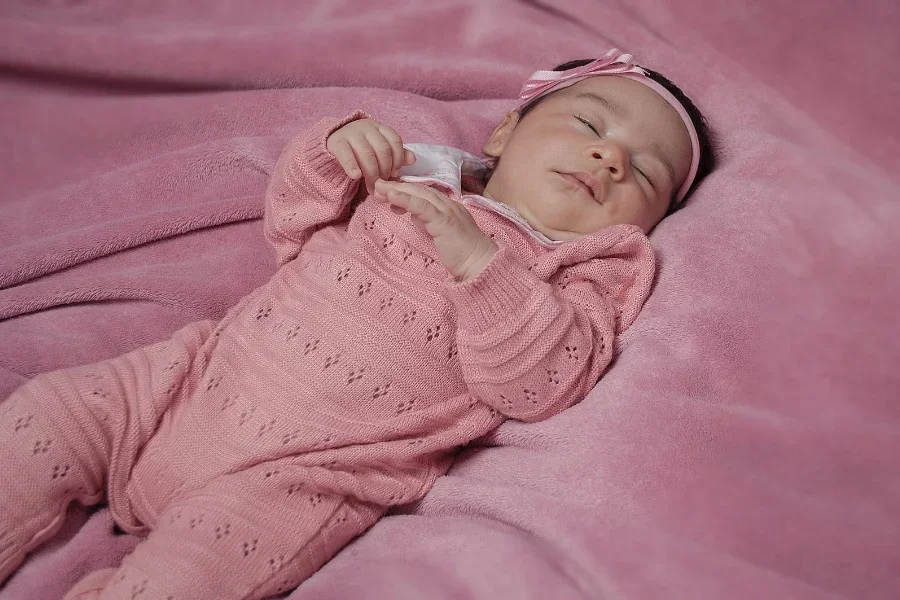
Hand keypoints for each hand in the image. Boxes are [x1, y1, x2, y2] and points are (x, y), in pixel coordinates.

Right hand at [326, 118, 416, 193]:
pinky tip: (355, 176)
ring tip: (371, 187)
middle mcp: (366, 128)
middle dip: (385, 170)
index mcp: (379, 128)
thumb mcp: (378, 148)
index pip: (394, 140)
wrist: (332, 141)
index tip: (395, 174)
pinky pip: (346, 155)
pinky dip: (352, 166)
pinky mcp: (337, 143)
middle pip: (382, 149)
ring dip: (372, 174)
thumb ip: (396, 154)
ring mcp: (351, 134)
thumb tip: (413, 159)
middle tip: (383, 185)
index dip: (398, 159)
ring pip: (367, 154)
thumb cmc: (360, 148)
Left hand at [373, 179, 497, 280]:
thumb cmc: (461, 254)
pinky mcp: (444, 221)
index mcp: (447, 207)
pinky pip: (423, 206)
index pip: (423, 192)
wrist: (479, 264)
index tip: (386, 192)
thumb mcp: (439, 233)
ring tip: (379, 188)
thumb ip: (427, 222)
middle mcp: (448, 204)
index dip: (404, 189)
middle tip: (377, 185)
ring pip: (419, 194)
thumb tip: (414, 215)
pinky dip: (406, 199)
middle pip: (419, 189)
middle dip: (396, 186)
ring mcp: (447, 211)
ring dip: (397, 189)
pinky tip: (392, 195)